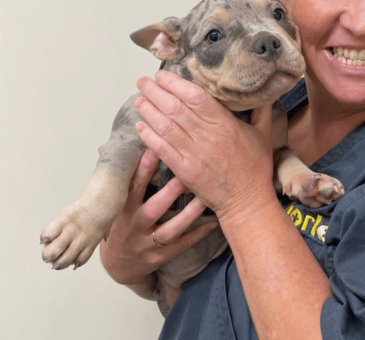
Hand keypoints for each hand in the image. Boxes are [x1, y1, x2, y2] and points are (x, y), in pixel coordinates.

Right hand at [99, 147, 218, 294]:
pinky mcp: (159, 257)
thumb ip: (117, 175)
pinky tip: (213, 223)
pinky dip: (197, 235)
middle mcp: (134, 226)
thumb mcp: (114, 202)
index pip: (132, 186)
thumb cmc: (121, 223)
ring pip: (169, 230)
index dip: (143, 168)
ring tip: (205, 198)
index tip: (157, 148)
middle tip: (187, 174)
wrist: (118, 265)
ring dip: (188, 215)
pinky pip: (181, 246)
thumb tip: (105, 145)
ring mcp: (146, 243)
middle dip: (170, 192)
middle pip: (152, 209)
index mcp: (123, 208)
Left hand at [134, 71, 276, 224]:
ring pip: (166, 126)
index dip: (176, 84)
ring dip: (149, 111)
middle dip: (156, 92)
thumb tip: (264, 92)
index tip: (163, 75)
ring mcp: (194, 154)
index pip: (196, 97)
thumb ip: (261, 110)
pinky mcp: (185, 171)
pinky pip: (162, 150)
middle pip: (176, 108)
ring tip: (139, 99)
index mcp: (225, 124)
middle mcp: (207, 136)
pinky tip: (140, 126)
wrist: (247, 200)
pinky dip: (149, 136)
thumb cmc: (256, 168)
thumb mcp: (263, 134)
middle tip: (143, 81)